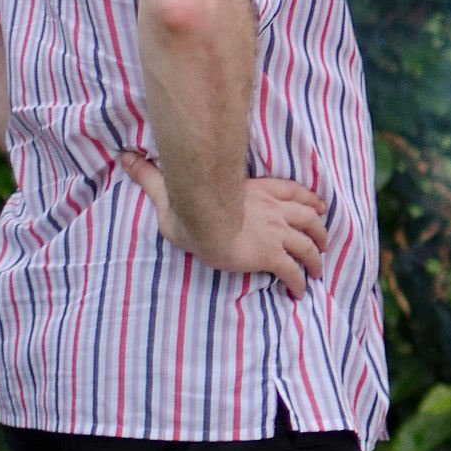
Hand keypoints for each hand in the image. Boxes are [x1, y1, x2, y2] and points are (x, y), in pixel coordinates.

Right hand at [110, 147, 328, 296]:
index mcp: (259, 192)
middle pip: (309, 218)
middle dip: (320, 231)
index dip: (311, 200)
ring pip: (308, 245)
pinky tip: (299, 292)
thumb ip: (153, 176)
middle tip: (324, 242)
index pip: (294, 192)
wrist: (204, 220)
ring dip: (316, 258)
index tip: (320, 207)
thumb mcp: (171, 189)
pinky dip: (300, 282)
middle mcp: (274, 211)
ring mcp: (275, 233)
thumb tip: (125, 157)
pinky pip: (293, 271)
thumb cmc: (188, 204)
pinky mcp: (271, 255)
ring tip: (318, 269)